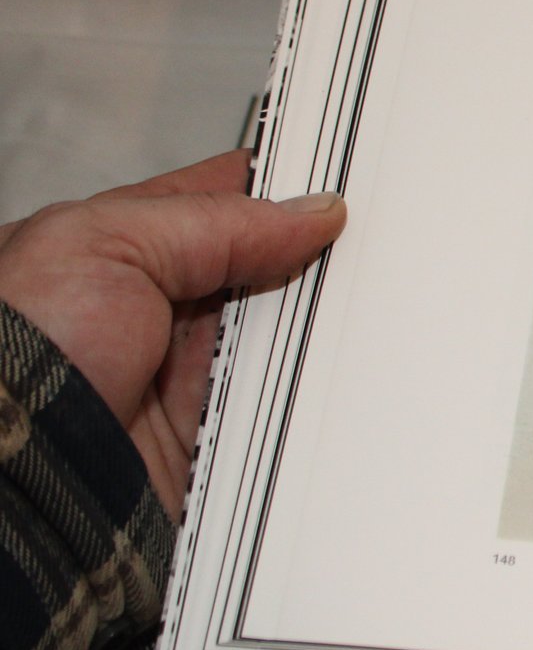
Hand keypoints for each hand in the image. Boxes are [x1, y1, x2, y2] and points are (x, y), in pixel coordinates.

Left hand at [0, 150, 346, 519]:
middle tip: (377, 243)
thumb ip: (214, 222)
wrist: (11, 470)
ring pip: (283, 340)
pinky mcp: (209, 438)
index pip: (220, 204)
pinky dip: (316, 395)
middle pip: (265, 273)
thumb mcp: (105, 243)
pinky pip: (281, 410)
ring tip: (378, 302)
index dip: (282, 188)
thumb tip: (313, 211)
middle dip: (319, 260)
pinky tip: (358, 369)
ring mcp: (184, 377)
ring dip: (324, 327)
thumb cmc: (20, 345)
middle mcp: (156, 312)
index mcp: (119, 249)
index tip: (350, 178)